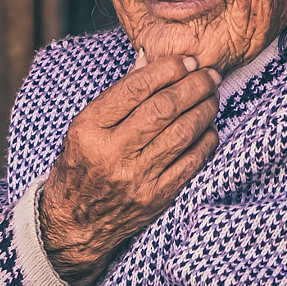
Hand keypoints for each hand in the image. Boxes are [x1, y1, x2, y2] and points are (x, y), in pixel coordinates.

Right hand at [38, 54, 220, 285]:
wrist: (74, 223)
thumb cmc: (80, 167)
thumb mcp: (85, 128)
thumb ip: (118, 96)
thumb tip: (151, 61)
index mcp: (89, 130)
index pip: (136, 88)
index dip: (168, 69)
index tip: (186, 61)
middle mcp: (111, 153)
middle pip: (164, 109)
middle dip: (194, 86)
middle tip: (208, 76)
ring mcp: (136, 178)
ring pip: (183, 133)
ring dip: (205, 109)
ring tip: (212, 97)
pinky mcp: (156, 198)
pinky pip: (191, 162)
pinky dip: (206, 141)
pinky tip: (208, 128)